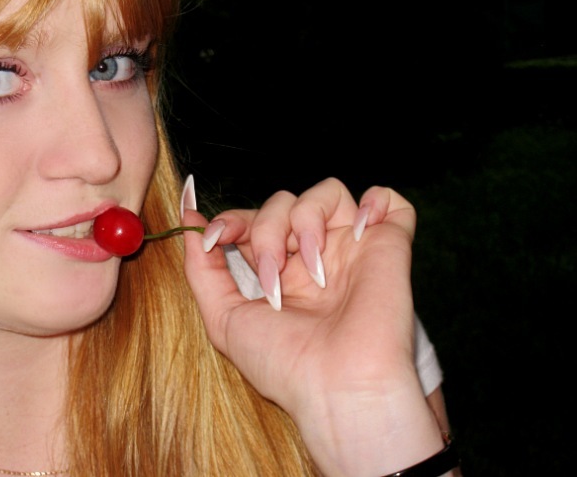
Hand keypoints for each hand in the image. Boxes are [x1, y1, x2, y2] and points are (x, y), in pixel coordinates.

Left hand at [181, 177, 442, 475]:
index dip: (233, 220)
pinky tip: (359, 228)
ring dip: (306, 220)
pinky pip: (390, 200)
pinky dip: (376, 200)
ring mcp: (352, 248)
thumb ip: (201, 267)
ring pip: (327, 192)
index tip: (217, 235)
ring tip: (313, 271)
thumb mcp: (224, 318)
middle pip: (283, 202)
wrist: (338, 386)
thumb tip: (188, 217)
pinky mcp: (389, 245)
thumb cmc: (283, 363)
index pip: (253, 221)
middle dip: (266, 231)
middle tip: (272, 276)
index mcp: (280, 272)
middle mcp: (315, 256)